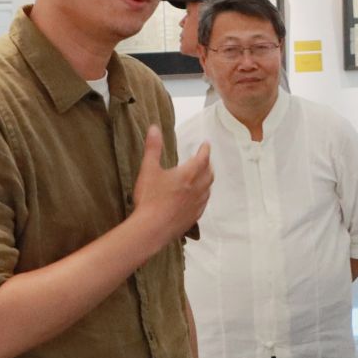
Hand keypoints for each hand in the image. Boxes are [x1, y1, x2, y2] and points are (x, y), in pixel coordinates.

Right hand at [131, 125, 211, 246]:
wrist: (152, 228)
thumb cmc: (150, 198)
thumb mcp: (148, 170)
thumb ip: (153, 148)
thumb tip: (154, 128)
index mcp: (189, 174)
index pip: (203, 158)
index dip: (205, 150)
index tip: (206, 144)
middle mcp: (198, 188)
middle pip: (209, 172)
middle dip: (208, 164)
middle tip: (205, 159)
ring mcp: (198, 203)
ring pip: (208, 188)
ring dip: (208, 179)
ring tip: (204, 176)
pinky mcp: (194, 216)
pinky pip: (204, 202)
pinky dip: (203, 195)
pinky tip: (198, 197)